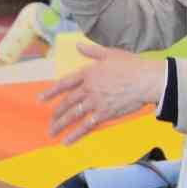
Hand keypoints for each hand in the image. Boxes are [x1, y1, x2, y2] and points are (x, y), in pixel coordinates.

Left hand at [41, 44, 165, 142]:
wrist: (146, 80)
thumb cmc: (132, 65)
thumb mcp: (110, 53)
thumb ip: (92, 51)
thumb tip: (78, 45)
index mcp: (88, 73)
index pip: (64, 84)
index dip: (51, 92)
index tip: (40, 99)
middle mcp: (88, 88)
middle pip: (67, 102)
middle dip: (56, 113)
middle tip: (50, 122)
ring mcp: (95, 102)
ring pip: (73, 115)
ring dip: (61, 125)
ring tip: (52, 132)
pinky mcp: (104, 114)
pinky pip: (86, 126)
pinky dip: (75, 134)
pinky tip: (66, 141)